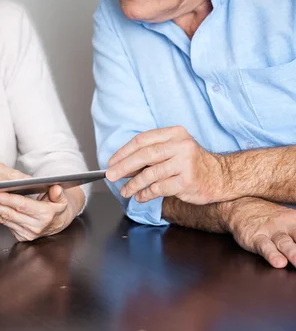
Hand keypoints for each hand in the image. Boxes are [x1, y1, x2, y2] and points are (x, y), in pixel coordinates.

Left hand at [0, 185, 83, 241]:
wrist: (58, 222)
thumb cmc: (57, 206)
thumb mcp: (61, 198)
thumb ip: (58, 193)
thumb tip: (55, 188)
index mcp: (45, 215)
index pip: (22, 205)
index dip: (7, 200)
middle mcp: (35, 226)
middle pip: (9, 214)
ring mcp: (28, 234)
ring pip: (5, 220)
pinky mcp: (22, 237)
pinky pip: (6, 224)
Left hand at [106, 126, 227, 204]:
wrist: (220, 177)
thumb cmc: (191, 164)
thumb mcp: (173, 151)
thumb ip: (150, 155)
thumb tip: (121, 166)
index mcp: (174, 134)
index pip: (142, 140)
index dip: (123, 152)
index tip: (111, 162)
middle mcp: (180, 145)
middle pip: (143, 155)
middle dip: (123, 167)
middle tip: (110, 176)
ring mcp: (184, 163)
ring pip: (150, 174)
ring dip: (133, 184)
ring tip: (125, 191)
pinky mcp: (186, 180)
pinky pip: (159, 188)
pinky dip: (146, 194)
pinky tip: (140, 197)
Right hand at [226, 198, 295, 268]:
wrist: (239, 207)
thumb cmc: (270, 219)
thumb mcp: (291, 222)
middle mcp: (288, 226)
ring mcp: (271, 232)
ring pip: (285, 243)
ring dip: (293, 253)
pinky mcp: (255, 239)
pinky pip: (264, 247)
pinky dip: (271, 255)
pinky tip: (278, 263)